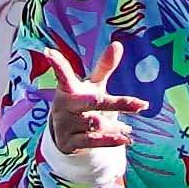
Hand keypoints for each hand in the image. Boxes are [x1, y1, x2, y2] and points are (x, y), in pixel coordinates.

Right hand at [26, 43, 135, 171]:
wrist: (66, 137)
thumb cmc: (82, 104)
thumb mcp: (93, 86)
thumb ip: (104, 67)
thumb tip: (118, 44)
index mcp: (68, 89)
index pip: (63, 74)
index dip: (57, 64)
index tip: (48, 52)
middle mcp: (64, 106)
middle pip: (94, 101)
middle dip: (117, 104)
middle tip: (140, 105)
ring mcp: (64, 125)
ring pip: (97, 124)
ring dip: (114, 126)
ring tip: (126, 128)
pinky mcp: (68, 143)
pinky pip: (93, 141)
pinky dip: (111, 140)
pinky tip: (125, 138)